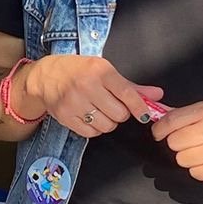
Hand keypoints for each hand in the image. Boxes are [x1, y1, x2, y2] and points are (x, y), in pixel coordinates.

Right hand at [23, 55, 163, 139]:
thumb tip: (157, 95)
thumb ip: (131, 86)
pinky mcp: (66, 117)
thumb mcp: (104, 70)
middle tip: (113, 105)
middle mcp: (87, 86)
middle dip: (121, 113)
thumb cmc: (78, 71)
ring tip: (100, 110)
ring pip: (107, 125)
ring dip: (108, 121)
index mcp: (99, 71)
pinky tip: (90, 117)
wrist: (45, 76)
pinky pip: (92, 133)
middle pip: (119, 114)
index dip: (140, 108)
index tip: (145, 115)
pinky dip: (95, 129)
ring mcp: (75, 103)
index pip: (127, 94)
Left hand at [151, 101, 202, 182]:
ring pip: (181, 160)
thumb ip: (185, 113)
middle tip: (191, 142)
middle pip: (173, 143)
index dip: (159, 130)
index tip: (159, 133)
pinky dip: (199, 169)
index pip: (171, 121)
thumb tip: (159, 115)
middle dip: (178, 144)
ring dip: (188, 158)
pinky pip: (194, 173)